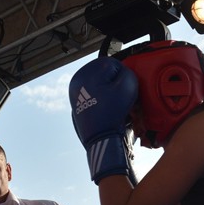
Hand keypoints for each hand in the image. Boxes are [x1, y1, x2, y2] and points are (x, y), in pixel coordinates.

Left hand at [69, 57, 138, 182]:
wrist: (101, 140)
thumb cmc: (112, 114)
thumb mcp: (127, 86)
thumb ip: (127, 71)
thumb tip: (123, 72)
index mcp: (84, 73)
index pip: (113, 64)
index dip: (124, 77)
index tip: (125, 90)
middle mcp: (77, 82)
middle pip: (106, 75)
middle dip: (116, 85)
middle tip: (122, 98)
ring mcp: (76, 95)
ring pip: (101, 86)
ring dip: (111, 93)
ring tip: (116, 106)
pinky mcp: (80, 106)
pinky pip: (97, 98)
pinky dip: (105, 102)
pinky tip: (109, 111)